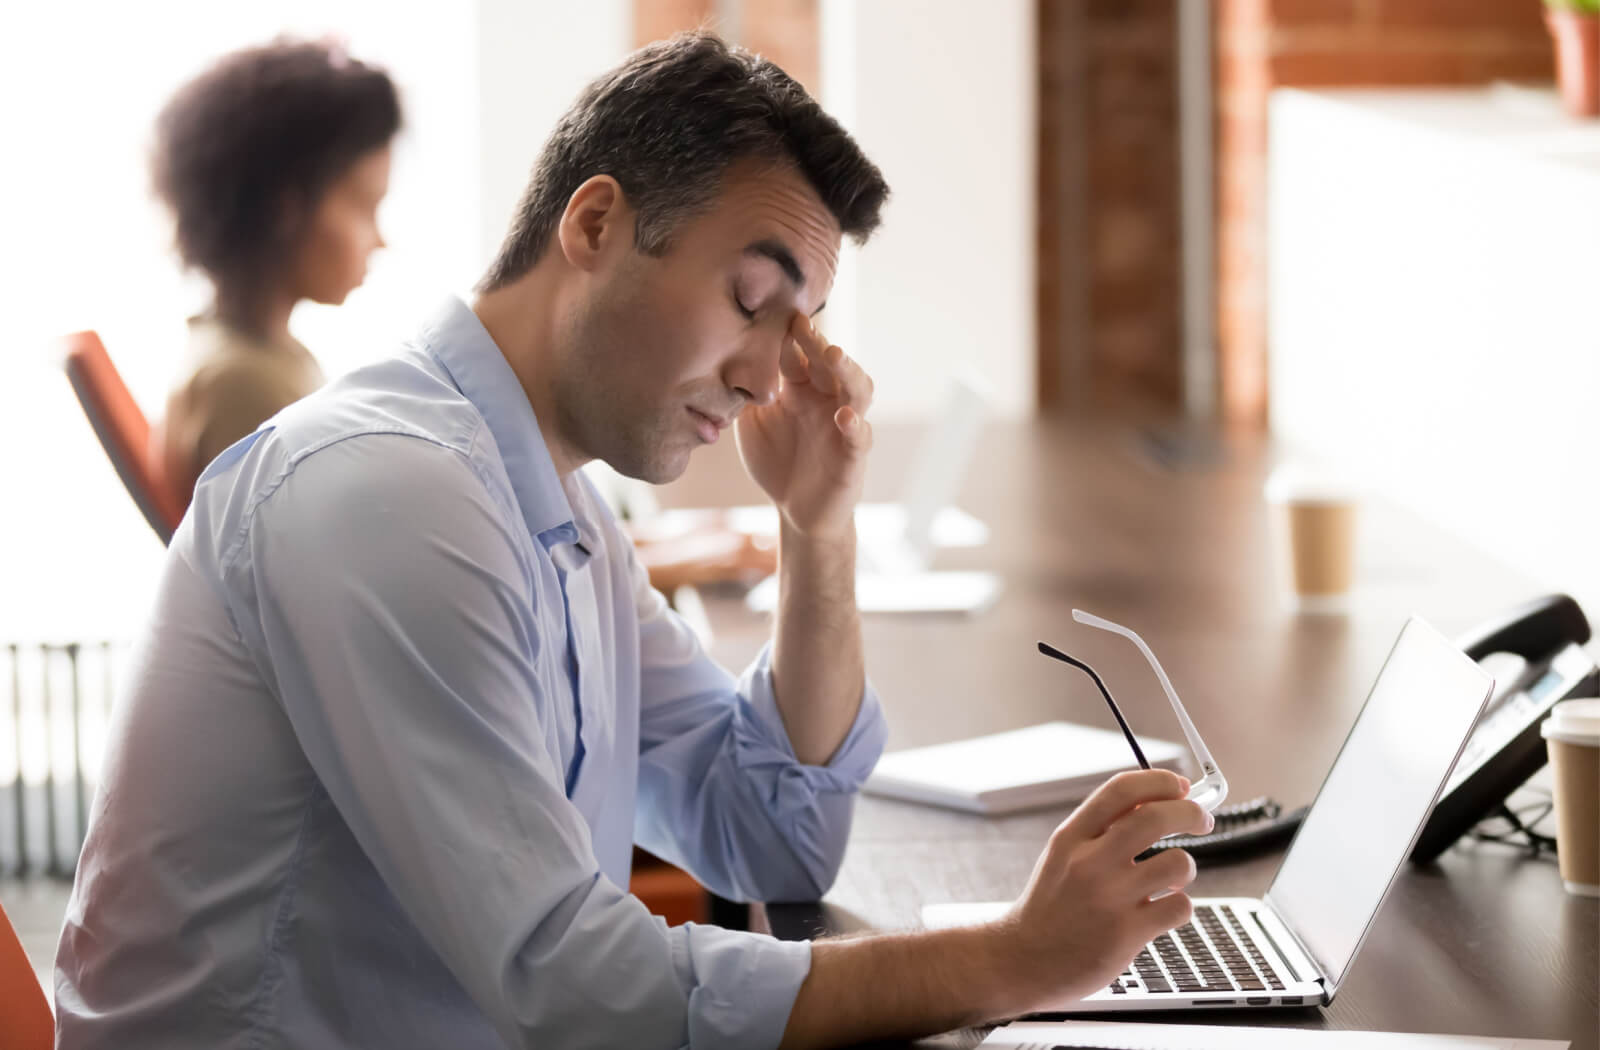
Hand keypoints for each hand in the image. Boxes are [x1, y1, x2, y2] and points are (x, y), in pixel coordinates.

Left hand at [734, 312, 873, 540]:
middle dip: (817, 341)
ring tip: (833, 354)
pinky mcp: (853, 455)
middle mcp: (827, 399)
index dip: (790, 334)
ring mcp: (844, 424)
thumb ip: (742, 396)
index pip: (799, 353)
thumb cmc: (776, 461)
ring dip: (848, 369)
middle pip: (829, 362)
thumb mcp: (750, 424)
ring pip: (858, 388)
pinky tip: (844, 417)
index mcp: (801, 389)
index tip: (775, 310)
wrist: (796, 510)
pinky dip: (856, 425)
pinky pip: (861, 436)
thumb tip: (717, 362)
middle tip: (801, 323)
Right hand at [992, 770, 1212, 1014]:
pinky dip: (1180, 905)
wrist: (1024, 960)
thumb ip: (1102, 829)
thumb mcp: (1063, 855)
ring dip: (1185, 866)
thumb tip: (1155, 801)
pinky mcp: (1128, 933)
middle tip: (1201, 819)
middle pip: (1156, 817)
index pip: (1121, 790)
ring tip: (1171, 878)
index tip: (1180, 786)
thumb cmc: (1050, 906)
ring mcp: (1109, 898)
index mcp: (1071, 837)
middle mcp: (1090, 863)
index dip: (1160, 781)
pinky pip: (1180, 906)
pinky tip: (1161, 909)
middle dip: (1190, 812)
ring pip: (1177, 862)